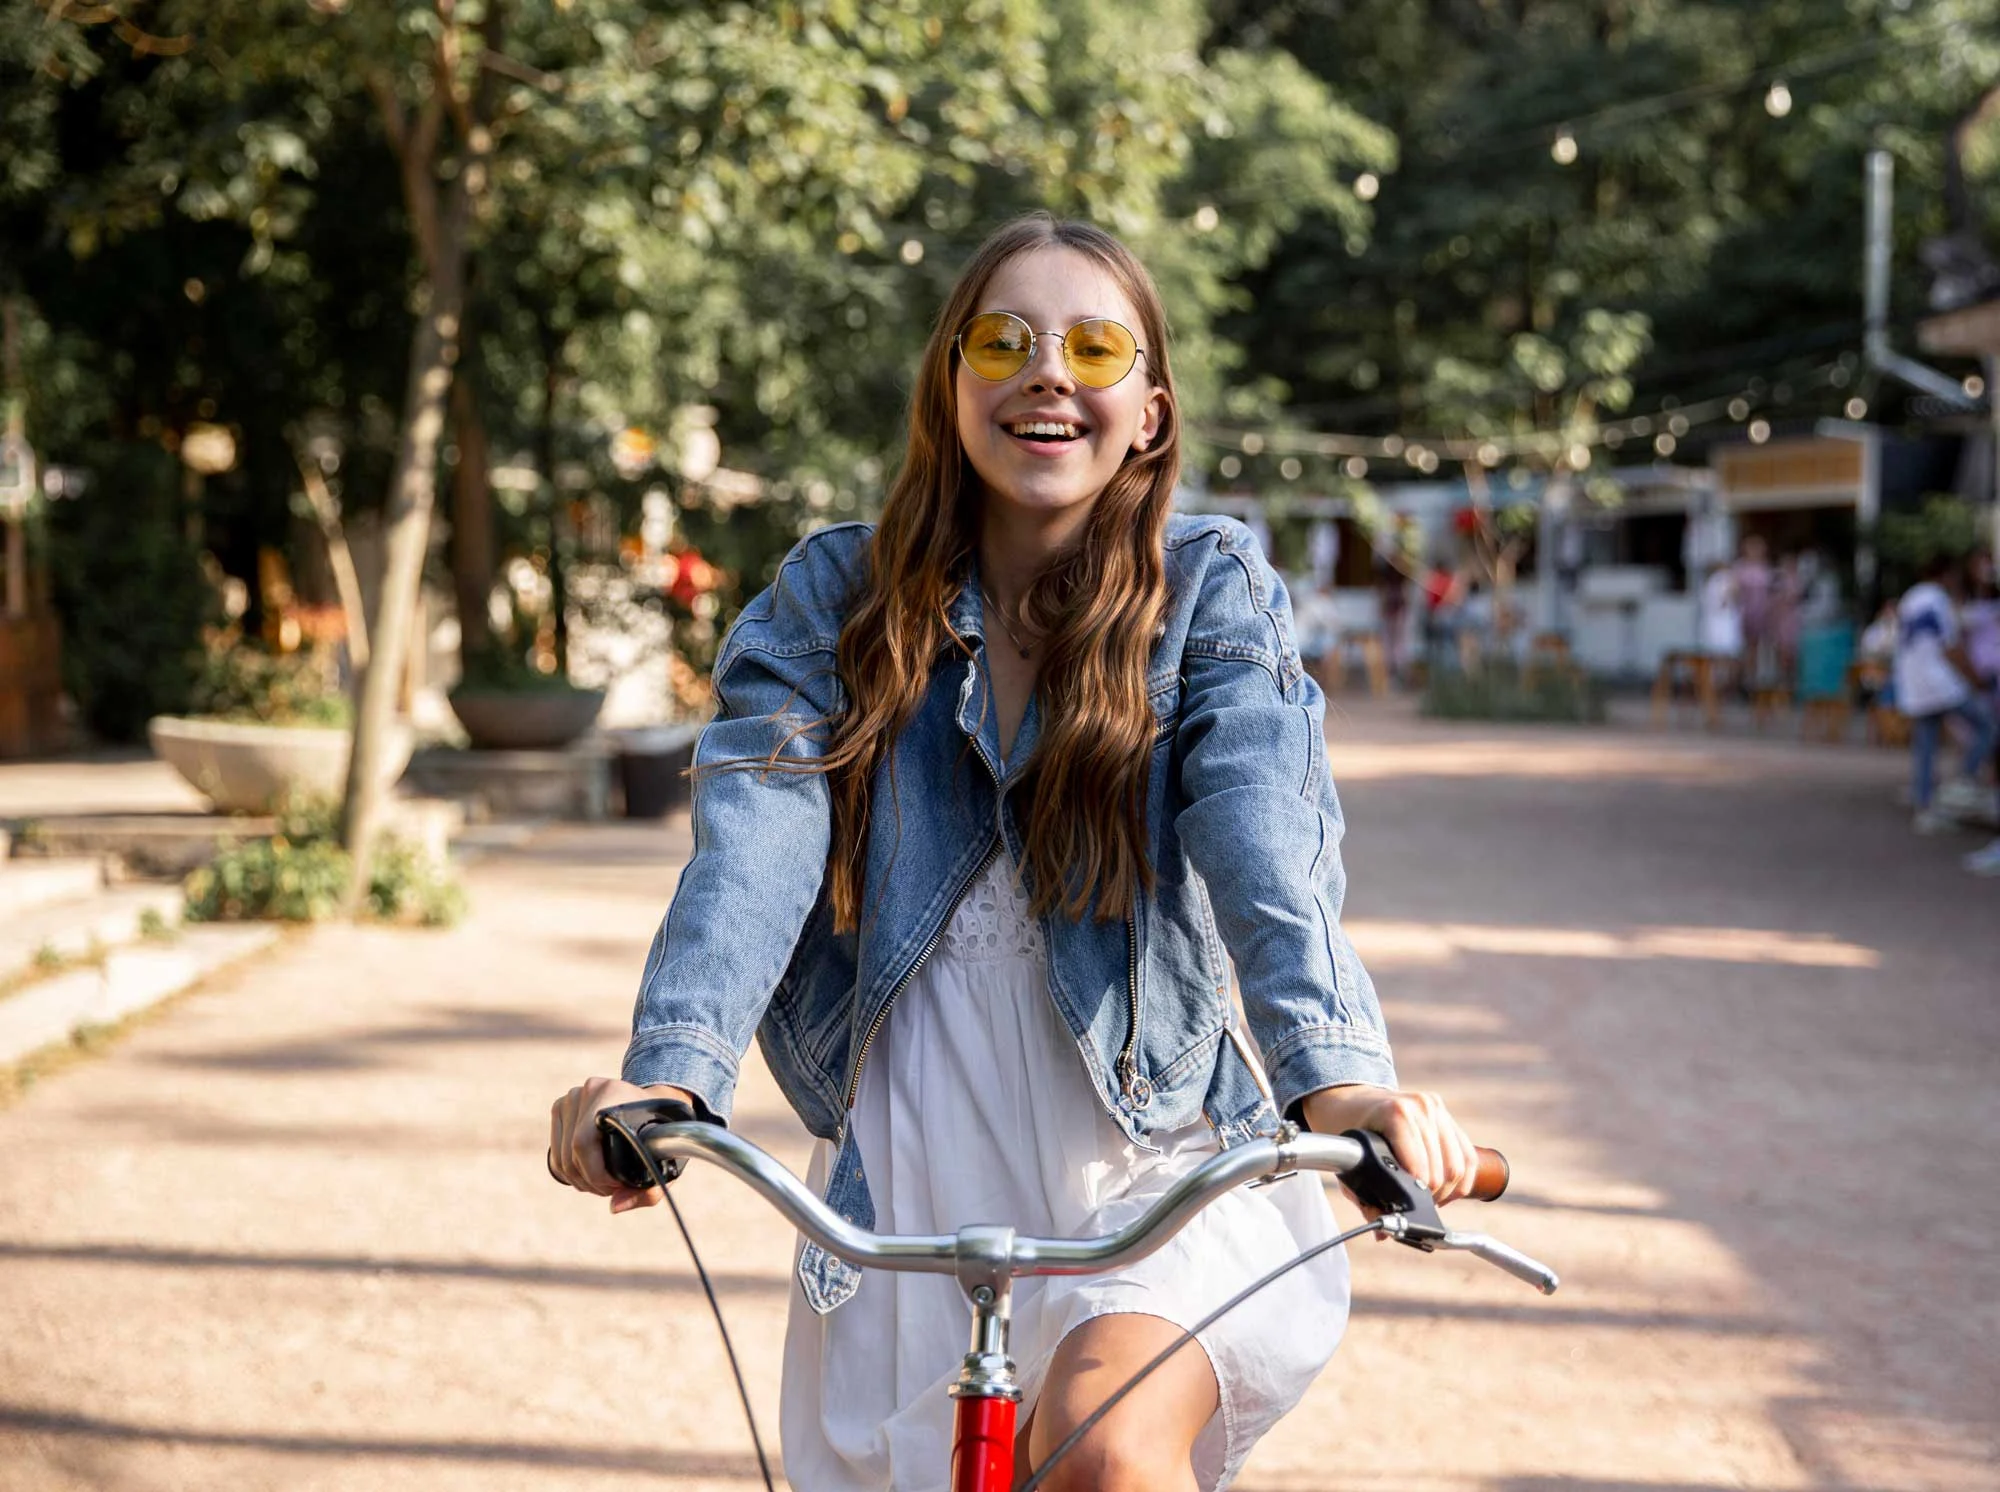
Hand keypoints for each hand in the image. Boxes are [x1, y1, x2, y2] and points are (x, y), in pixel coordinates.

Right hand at [548, 1076, 697, 1214]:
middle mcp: (588, 1090)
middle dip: (591, 1181)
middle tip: (613, 1189)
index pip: (584, 1143)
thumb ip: (648, 1192)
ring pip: (561, 1157)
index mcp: (612, 1094)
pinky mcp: (561, 1107)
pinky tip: (590, 1173)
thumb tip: (614, 1206)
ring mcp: (572, 1097)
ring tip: (604, 1182)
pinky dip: (569, 1172)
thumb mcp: (666, 1162)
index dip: (597, 1174)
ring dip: (580, 1180)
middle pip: (571, 1153)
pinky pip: (555, 1153)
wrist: (654, 1104)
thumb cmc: (660, 1135)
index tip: (618, 1186)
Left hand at [1300, 1083, 1481, 1209]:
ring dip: (1448, 1192)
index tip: (1406, 1206)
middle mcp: (1421, 1107)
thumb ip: (1365, 1200)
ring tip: (1429, 1198)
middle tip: (1416, 1206)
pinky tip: (1445, 1191)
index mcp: (1396, 1114)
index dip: (1417, 1195)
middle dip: (1431, 1197)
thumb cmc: (1350, 1133)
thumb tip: (1383, 1235)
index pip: (1421, 1168)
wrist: (1353, 1100)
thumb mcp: (1350, 1164)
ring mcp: (1436, 1108)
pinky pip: (1468, 1156)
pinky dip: (1462, 1181)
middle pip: (1443, 1171)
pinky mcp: (1446, 1115)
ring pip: (1459, 1167)